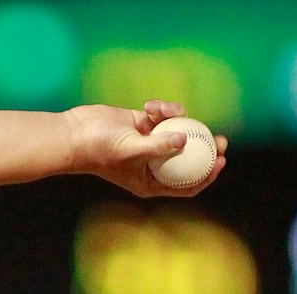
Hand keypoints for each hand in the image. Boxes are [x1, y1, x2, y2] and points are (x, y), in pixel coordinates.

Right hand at [65, 100, 227, 196]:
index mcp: (151, 181)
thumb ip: (159, 146)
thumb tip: (185, 139)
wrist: (75, 134)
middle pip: (189, 159)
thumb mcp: (131, 150)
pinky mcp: (144, 125)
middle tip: (221, 139)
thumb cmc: (99, 149)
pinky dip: (161, 109)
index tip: (220, 160)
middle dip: (207, 149)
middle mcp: (152, 165)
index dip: (207, 175)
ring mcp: (149, 144)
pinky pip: (165, 116)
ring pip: (178, 132)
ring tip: (163, 110)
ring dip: (176, 118)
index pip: (186, 185)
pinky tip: (150, 105)